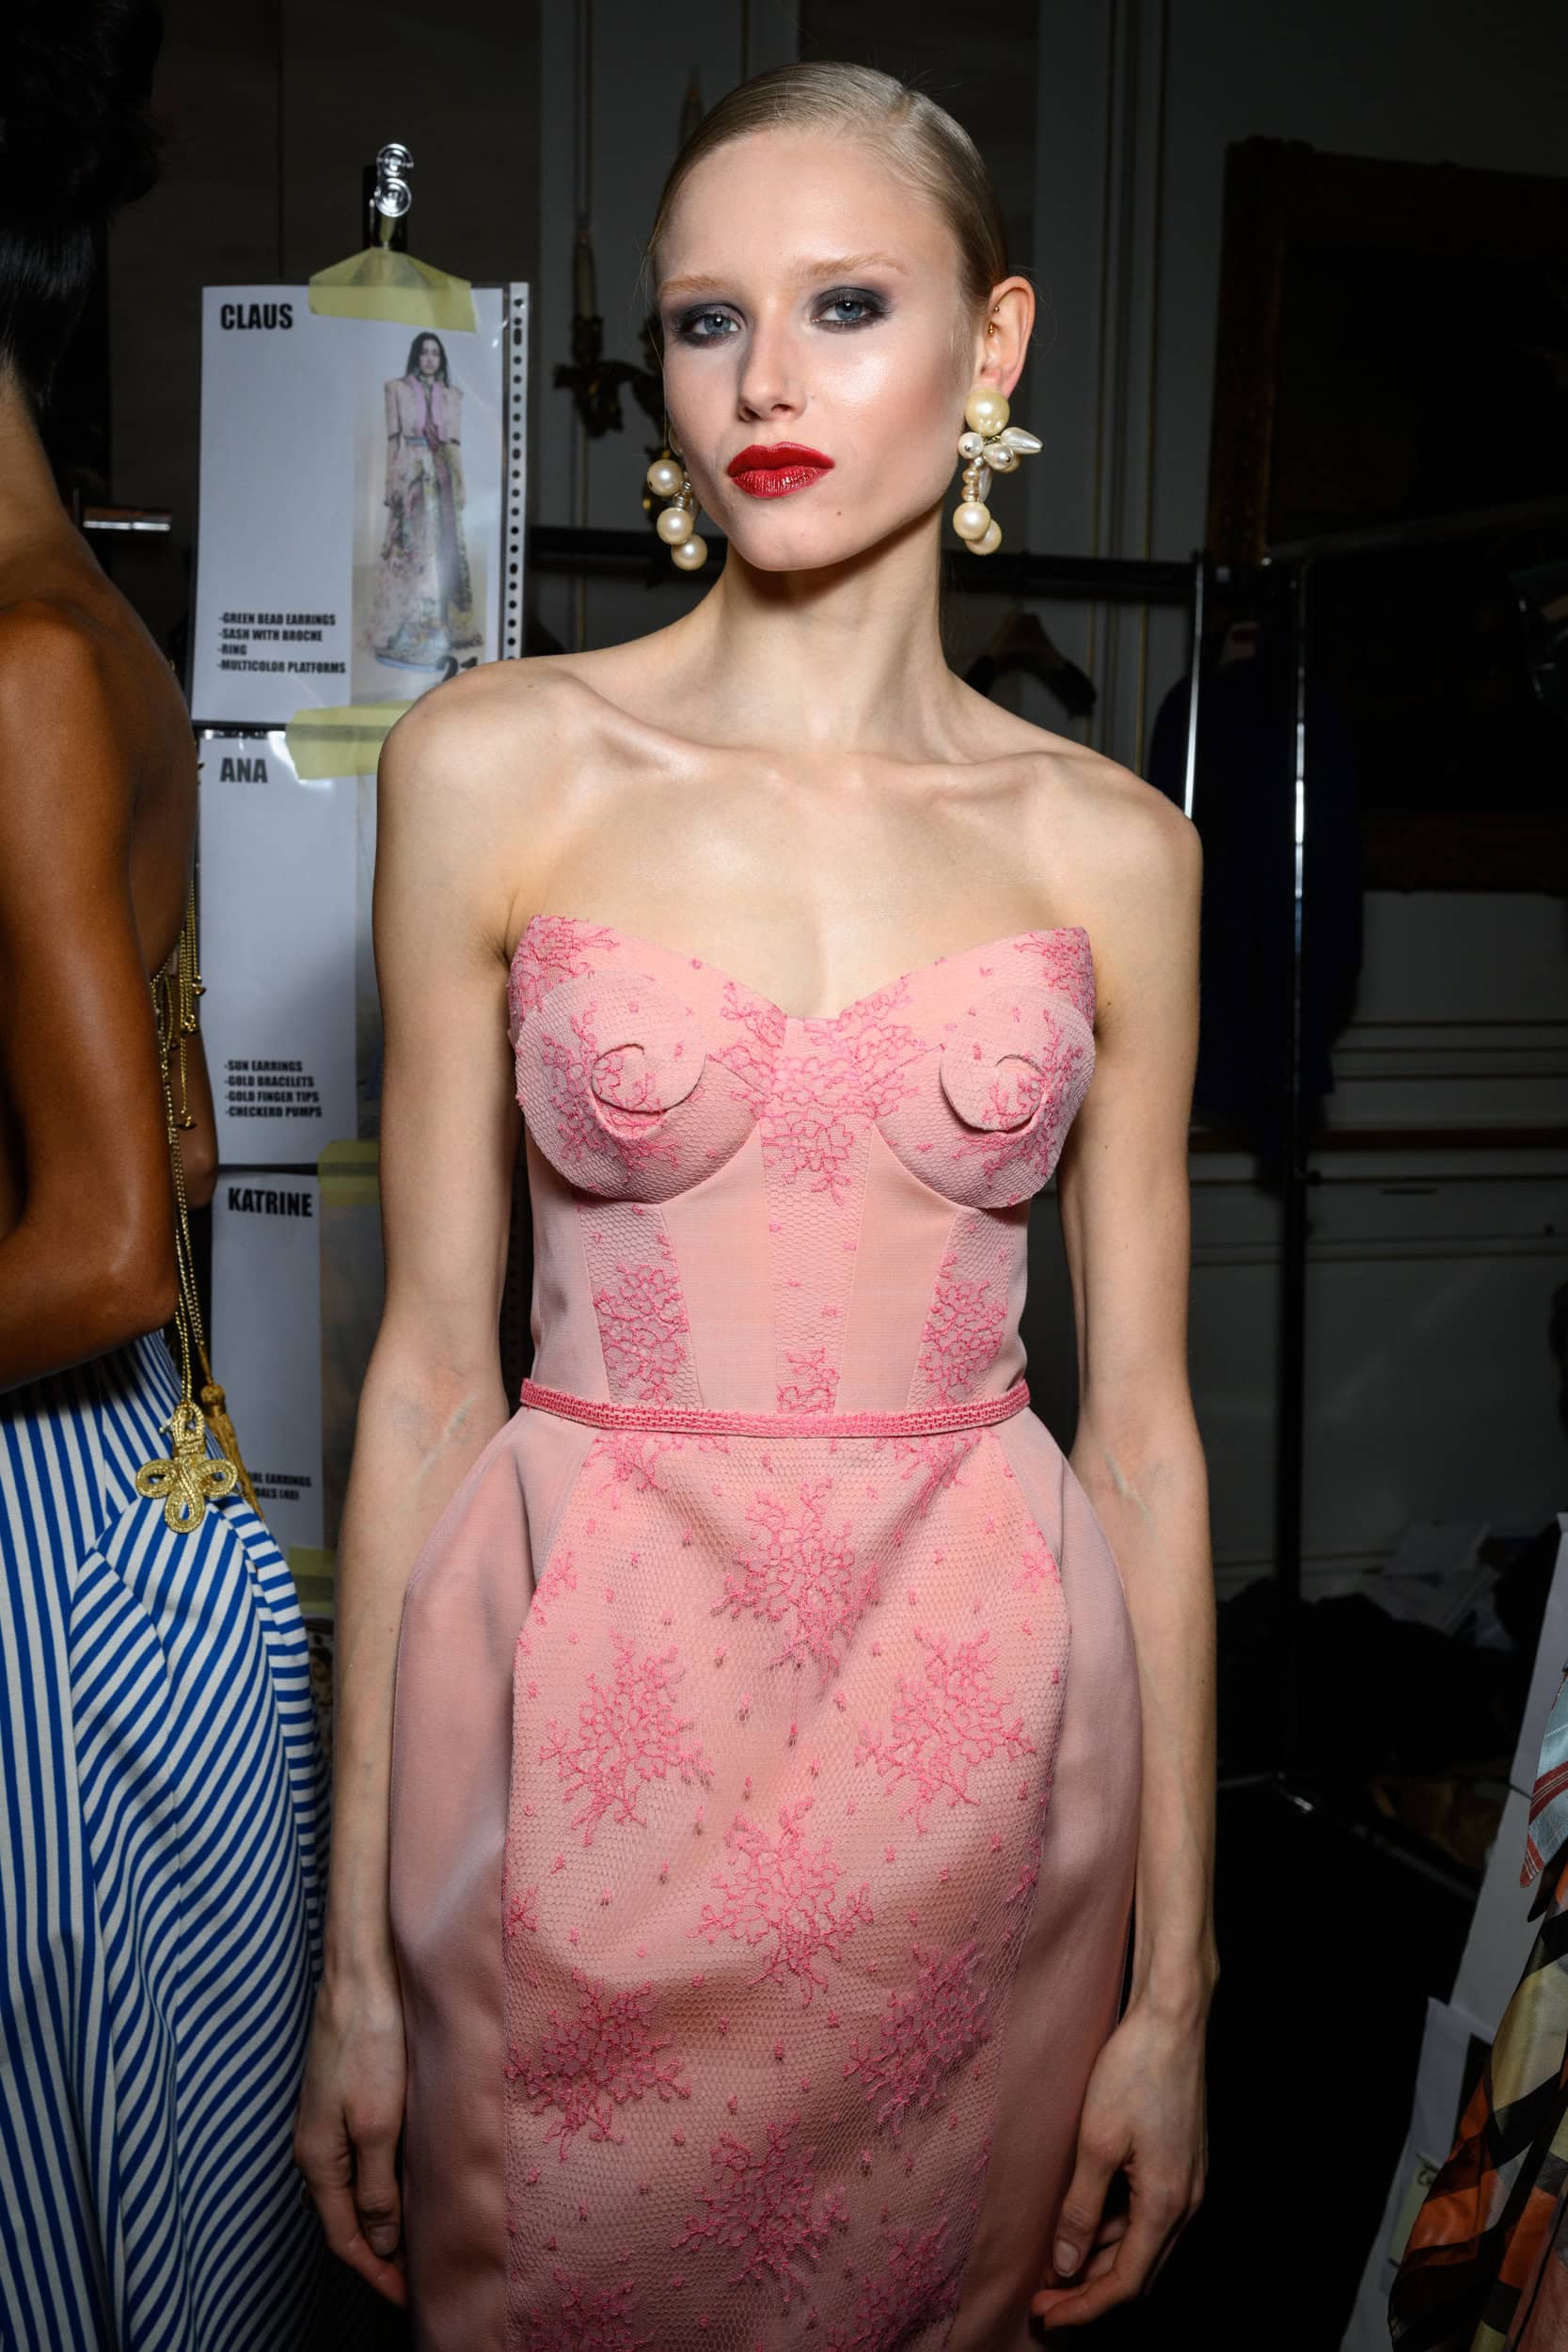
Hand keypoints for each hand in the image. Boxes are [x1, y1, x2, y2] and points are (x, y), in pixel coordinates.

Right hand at [293, 1960, 408, 2306]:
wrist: (359, 1976)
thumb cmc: (369, 2043)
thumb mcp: (378, 2124)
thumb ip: (376, 2187)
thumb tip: (379, 2243)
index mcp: (319, 2161)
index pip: (345, 2238)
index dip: (376, 2274)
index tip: (408, 2299)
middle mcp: (316, 2149)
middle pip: (346, 2219)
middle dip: (378, 2255)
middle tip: (417, 2279)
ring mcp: (326, 2124)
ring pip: (353, 2190)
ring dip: (381, 2220)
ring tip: (416, 2243)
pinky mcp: (342, 2101)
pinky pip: (359, 2161)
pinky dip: (381, 2185)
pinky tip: (405, 2186)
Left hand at [1030, 1997, 1206, 2327]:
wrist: (1172, 2021)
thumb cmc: (1134, 2072)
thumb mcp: (1095, 2142)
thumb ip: (1081, 2209)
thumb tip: (1067, 2263)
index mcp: (1167, 2206)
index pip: (1124, 2283)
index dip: (1084, 2307)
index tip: (1045, 2315)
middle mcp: (1186, 2203)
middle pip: (1137, 2272)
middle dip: (1090, 2292)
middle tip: (1044, 2299)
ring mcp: (1188, 2183)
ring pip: (1142, 2245)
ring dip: (1101, 2262)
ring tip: (1055, 2266)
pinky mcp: (1182, 2163)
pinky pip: (1148, 2216)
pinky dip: (1115, 2230)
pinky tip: (1084, 2222)